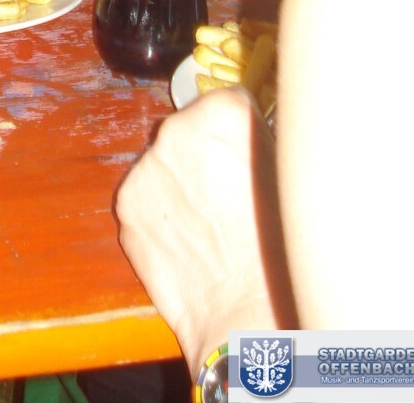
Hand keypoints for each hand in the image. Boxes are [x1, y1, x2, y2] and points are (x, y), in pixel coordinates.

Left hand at [115, 88, 292, 372]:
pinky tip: (187, 239)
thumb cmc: (282, 251)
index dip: (237, 132)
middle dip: (202, 154)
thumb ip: (259, 140)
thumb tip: (250, 134)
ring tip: (208, 224)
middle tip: (228, 195)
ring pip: (162, 164)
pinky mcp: (125, 202)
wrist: (248, 313)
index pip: (225, 101)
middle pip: (187, 129)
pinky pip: (143, 196)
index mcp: (224, 112)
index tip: (244, 155)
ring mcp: (146, 166)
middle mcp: (177, 128)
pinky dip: (158, 212)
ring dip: (177, 182)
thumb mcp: (288, 176)